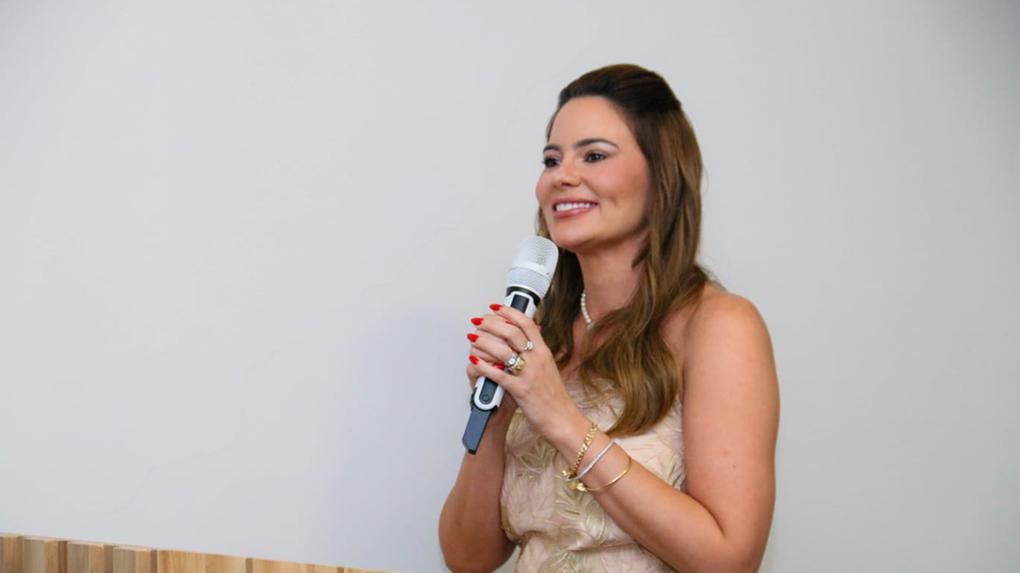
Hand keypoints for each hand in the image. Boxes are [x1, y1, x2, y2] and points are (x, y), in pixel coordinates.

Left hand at [466, 304, 580, 440]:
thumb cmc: (554, 396)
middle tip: (478, 321)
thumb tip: (531, 333)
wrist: (562, 419)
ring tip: (472, 338)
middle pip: (511, 332)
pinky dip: (483, 365)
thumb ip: (537, 351)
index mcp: (544, 352)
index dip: (509, 312)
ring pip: (502, 350)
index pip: (527, 324)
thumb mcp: (549, 367)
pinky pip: (497, 374)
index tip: (495, 308)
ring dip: (483, 341)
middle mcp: (537, 360)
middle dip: (491, 323)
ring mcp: (529, 375)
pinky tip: (474, 360)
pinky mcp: (520, 390)